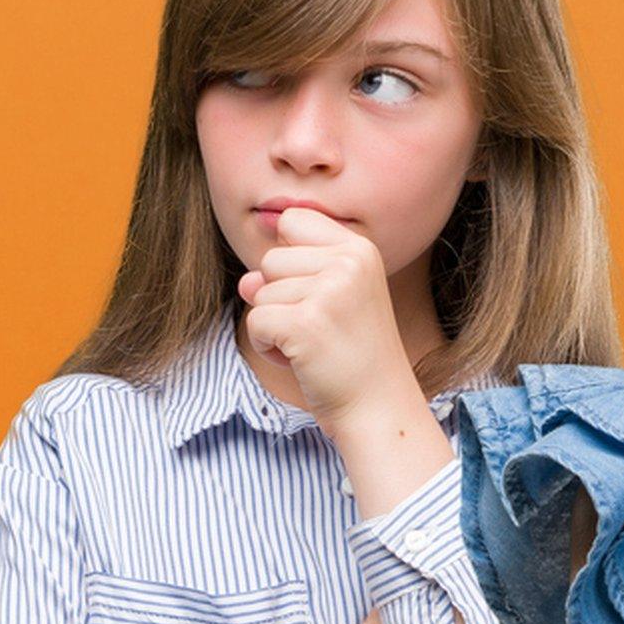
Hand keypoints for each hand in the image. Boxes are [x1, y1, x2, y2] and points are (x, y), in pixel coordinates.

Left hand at [237, 207, 419, 427]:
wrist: (378, 404)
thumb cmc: (353, 351)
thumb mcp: (331, 299)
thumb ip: (287, 276)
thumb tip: (246, 282)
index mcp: (360, 249)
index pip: (295, 220)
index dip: (290, 255)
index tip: (317, 288)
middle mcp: (348, 263)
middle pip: (271, 258)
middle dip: (281, 296)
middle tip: (321, 325)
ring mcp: (328, 291)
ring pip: (260, 292)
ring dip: (275, 324)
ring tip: (314, 343)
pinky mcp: (305, 323)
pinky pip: (255, 321)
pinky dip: (268, 346)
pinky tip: (301, 357)